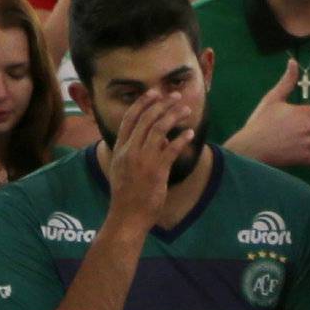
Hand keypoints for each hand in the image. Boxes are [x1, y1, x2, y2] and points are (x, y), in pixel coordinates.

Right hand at [101, 86, 200, 232]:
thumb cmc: (126, 195)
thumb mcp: (123, 169)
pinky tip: (190, 133)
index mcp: (120, 149)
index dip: (142, 103)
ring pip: (159, 129)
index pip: (130, 119)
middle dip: (162, 104)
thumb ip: (136, 151)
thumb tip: (159, 138)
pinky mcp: (156, 171)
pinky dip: (181, 139)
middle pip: (147, 119)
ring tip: (185, 109)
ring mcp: (142, 160)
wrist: (126, 216)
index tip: (153, 93)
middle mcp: (130, 151)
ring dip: (173, 116)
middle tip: (174, 96)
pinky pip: (171, 150)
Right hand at [226, 58, 309, 169]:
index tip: (304, 121)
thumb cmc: (260, 121)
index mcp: (303, 112)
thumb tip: (293, 61)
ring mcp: (308, 144)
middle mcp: (309, 127)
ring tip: (309, 146)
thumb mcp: (272, 98)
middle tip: (307, 134)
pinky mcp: (304, 159)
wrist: (251, 145)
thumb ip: (286, 82)